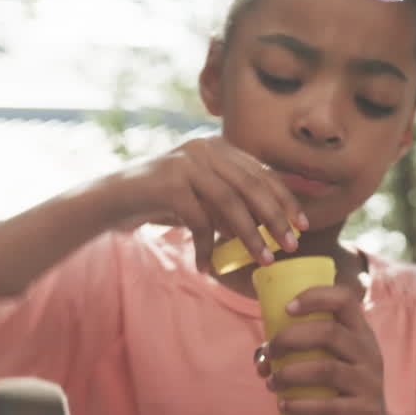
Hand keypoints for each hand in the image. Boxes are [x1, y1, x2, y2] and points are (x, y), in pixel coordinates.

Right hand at [95, 135, 306, 271]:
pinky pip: (199, 219)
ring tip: (262, 261)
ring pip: (230, 202)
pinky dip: (207, 246)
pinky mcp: (168, 182)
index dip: (286, 199)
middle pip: (253, 185)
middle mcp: (206, 148)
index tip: (303, 225)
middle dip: (276, 218)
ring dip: (250, 236)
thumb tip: (277, 222)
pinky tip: (207, 267)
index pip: (263, 172)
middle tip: (290, 246)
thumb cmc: (165, 202)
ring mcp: (186, 162)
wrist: (111, 200)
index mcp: (220, 147)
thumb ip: (234, 199)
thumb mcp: (204, 195)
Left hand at [255, 285, 393, 414]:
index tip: (287, 308)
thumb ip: (302, 351)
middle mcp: (369, 352)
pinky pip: (328, 407)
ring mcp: (369, 382)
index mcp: (360, 332)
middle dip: (290, 339)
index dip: (315, 297)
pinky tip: (283, 406)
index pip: (345, 300)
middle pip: (330, 333)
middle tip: (269, 351)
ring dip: (289, 374)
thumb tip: (262, 356)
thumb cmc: (337, 388)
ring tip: (270, 382)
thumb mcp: (331, 361)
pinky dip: (300, 406)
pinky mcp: (364, 411)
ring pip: (326, 370)